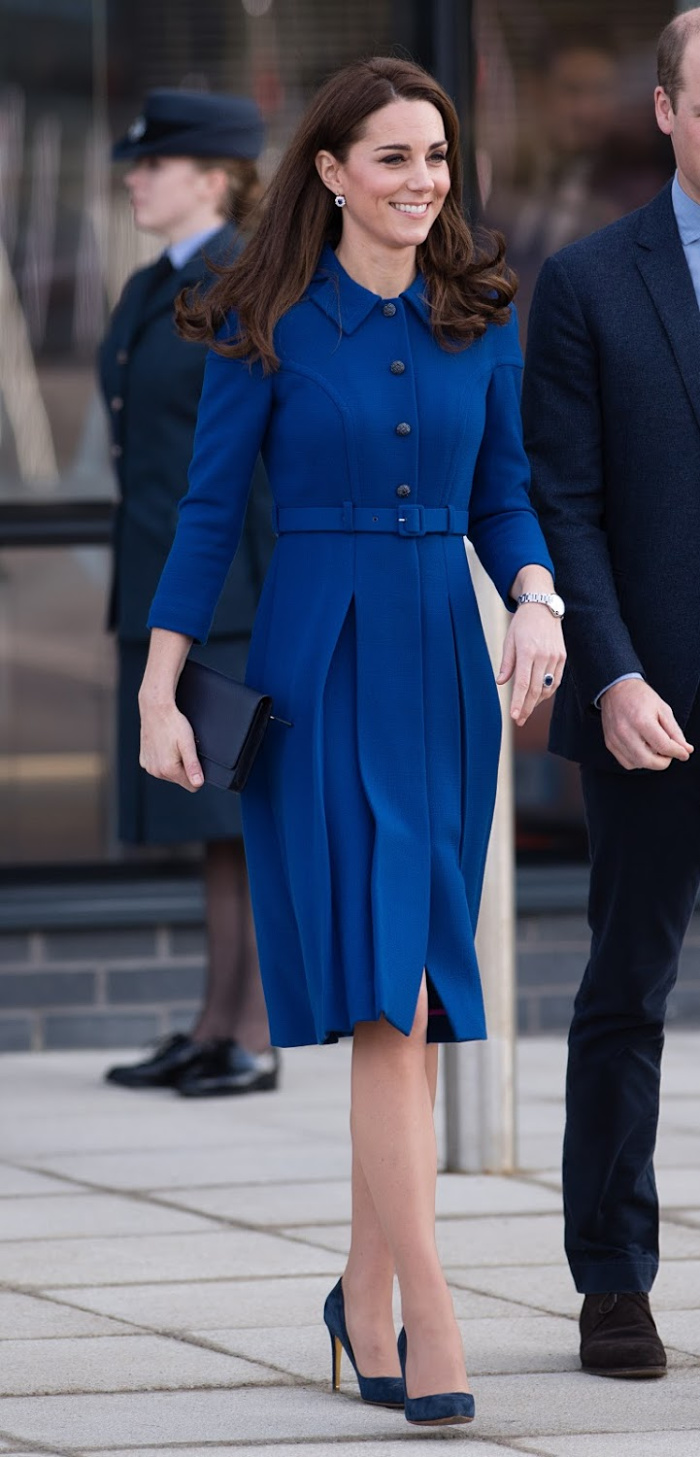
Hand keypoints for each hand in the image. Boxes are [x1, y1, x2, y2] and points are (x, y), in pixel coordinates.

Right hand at [138, 694, 203, 791]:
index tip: (194, 758)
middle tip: (182, 748)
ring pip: (169, 773)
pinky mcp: (144, 760)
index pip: (192, 786)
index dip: (197, 773)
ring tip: (173, 745)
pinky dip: (163, 758)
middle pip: (180, 779)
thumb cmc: (173, 723)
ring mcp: (148, 766)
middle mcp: (156, 771)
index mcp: (168, 769)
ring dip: (174, 762)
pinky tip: (164, 745)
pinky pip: (159, 766)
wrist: (155, 709)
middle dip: (184, 767)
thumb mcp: (188, 744)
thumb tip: (198, 783)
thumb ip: (193, 765)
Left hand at [496, 604, 565, 725]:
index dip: (518, 702)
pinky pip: (555, 680)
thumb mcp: (509, 640)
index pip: (524, 684)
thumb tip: (501, 682)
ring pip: (547, 688)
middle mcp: (543, 656)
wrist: (543, 606)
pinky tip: (538, 697)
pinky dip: (547, 691)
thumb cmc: (522, 624)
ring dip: (536, 702)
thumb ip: (507, 663)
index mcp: (527, 651)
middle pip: (536, 690)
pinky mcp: (562, 657)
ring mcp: (555, 657)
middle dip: (526, 708)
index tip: (514, 716)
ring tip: (526, 710)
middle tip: (519, 720)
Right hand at [600, 679, 692, 770]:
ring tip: (655, 748)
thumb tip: (686, 750)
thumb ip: (675, 732)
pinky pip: (626, 763)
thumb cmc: (640, 697)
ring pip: (638, 764)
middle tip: (669, 753)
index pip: (663, 746)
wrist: (616, 689)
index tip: (684, 754)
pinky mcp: (610, 743)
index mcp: (642, 721)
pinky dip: (638, 761)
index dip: (678, 753)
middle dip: (664, 762)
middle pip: (649, 761)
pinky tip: (643, 750)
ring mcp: (615, 739)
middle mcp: (626, 732)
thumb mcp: (663, 710)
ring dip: (651, 761)